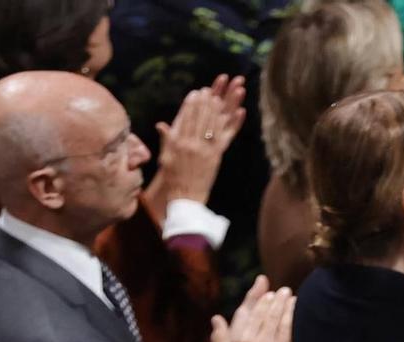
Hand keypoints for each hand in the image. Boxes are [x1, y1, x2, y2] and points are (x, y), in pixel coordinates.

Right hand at [152, 76, 248, 208]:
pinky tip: (242, 111)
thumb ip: (167, 139)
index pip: (187, 116)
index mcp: (178, 140)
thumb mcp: (166, 157)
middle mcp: (192, 141)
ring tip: (234, 89)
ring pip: (217, 121)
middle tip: (219, 83)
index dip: (194, 102)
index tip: (200, 91)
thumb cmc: (174, 177)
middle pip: (203, 114)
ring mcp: (206, 147)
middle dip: (211, 97)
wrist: (184, 196)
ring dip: (227, 103)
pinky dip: (235, 123)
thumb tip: (162, 125)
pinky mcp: (217, 155)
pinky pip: (228, 136)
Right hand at [211, 277, 295, 341]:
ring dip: (283, 304)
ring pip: (277, 319)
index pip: (248, 310)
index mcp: (239, 337)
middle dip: (272, 298)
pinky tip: (293, 308)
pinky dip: (290, 317)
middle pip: (265, 312)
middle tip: (279, 289)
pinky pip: (288, 332)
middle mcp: (255, 339)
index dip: (256, 294)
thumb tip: (217, 318)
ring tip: (287, 293)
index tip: (263, 282)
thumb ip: (219, 335)